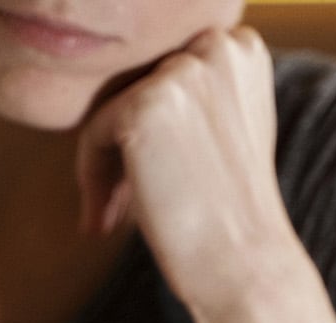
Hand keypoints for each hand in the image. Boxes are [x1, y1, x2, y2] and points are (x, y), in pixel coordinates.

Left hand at [76, 27, 301, 315]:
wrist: (244, 264)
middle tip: (115, 208)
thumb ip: (191, 102)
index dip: (146, 131)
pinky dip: (91, 178)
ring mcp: (182, 72)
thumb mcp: (224, 134)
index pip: (163, 75)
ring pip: (109, 112)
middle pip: (134, 89)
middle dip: (120, 150)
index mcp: (242, 48)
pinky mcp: (146, 104)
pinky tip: (103, 223)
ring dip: (102, 170)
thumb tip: (126, 101)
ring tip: (107, 220)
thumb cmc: (231, 213)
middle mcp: (218, 45)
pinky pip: (93, 133)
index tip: (140, 183)